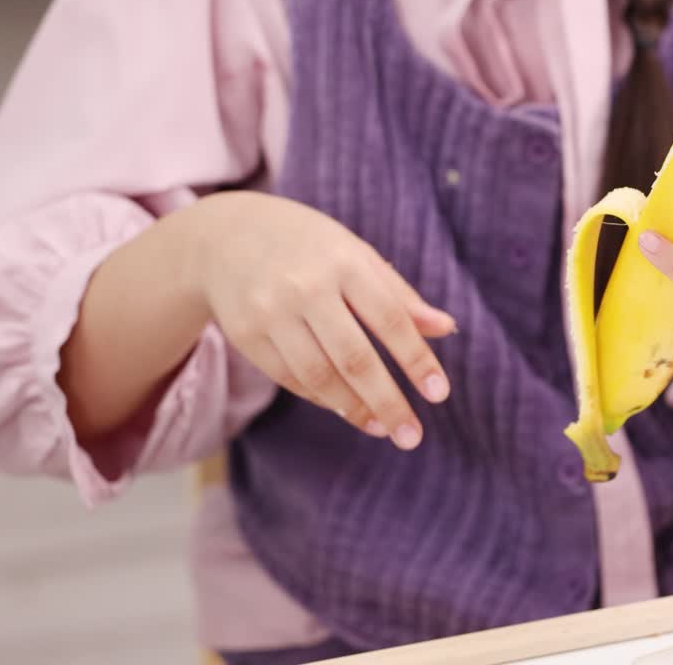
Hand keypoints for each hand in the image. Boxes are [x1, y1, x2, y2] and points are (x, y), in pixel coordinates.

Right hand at [188, 191, 454, 449]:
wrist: (225, 236)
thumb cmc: (309, 246)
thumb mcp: (356, 254)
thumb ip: (399, 295)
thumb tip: (447, 328)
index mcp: (344, 261)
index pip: (390, 319)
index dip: (417, 359)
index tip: (439, 394)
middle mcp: (305, 287)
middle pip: (354, 358)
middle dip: (388, 402)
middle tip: (412, 437)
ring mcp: (271, 313)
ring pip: (319, 376)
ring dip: (355, 409)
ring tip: (382, 428)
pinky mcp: (246, 335)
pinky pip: (290, 378)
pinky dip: (322, 398)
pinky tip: (346, 408)